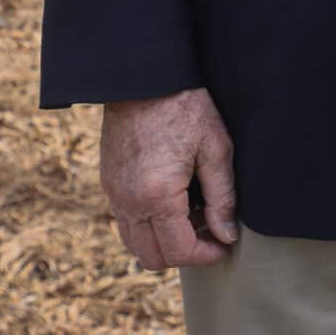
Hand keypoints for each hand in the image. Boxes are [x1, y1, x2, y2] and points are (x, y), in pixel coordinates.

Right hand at [100, 86, 237, 269]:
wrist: (145, 77)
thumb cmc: (185, 107)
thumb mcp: (216, 148)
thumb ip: (223, 198)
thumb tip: (227, 235)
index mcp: (156, 196)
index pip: (179, 252)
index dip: (206, 255)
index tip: (225, 245)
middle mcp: (128, 202)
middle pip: (153, 258)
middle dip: (184, 253)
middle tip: (210, 231)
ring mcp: (114, 194)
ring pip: (135, 244)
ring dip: (164, 241)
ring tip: (193, 215)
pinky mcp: (109, 184)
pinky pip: (125, 223)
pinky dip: (148, 226)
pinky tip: (174, 201)